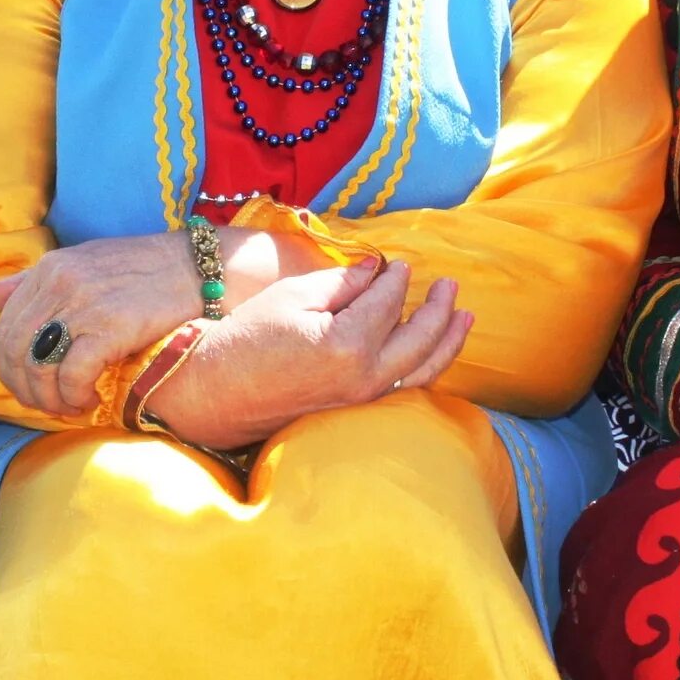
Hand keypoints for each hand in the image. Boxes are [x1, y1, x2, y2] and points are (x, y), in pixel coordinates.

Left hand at [0, 225, 300, 417]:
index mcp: (50, 268)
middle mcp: (60, 283)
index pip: (4, 327)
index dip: (10, 367)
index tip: (31, 386)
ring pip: (38, 368)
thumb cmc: (147, 272)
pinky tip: (86, 403)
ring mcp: (84, 304)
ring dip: (47, 399)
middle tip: (46, 406)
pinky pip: (72, 375)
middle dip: (24, 389)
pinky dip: (72, 397)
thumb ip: (34, 283)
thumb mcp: (85, 264)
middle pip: (14, 351)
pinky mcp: (111, 327)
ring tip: (68, 408)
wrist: (203, 268)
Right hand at [145, 257, 470, 449]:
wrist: (215, 394)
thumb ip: (342, 282)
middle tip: (450, 286)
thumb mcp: (292, 296)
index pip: (387, 301)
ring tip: (464, 319)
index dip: (396, 278)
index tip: (401, 264)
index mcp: (348, 344)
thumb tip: (378, 272)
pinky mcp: (355, 414)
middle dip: (439, 309)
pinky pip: (405, 391)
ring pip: (422, 371)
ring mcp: (362, 401)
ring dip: (448, 343)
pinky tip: (435, 356)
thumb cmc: (246, 339)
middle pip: (419, 338)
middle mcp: (364, 378)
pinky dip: (427, 371)